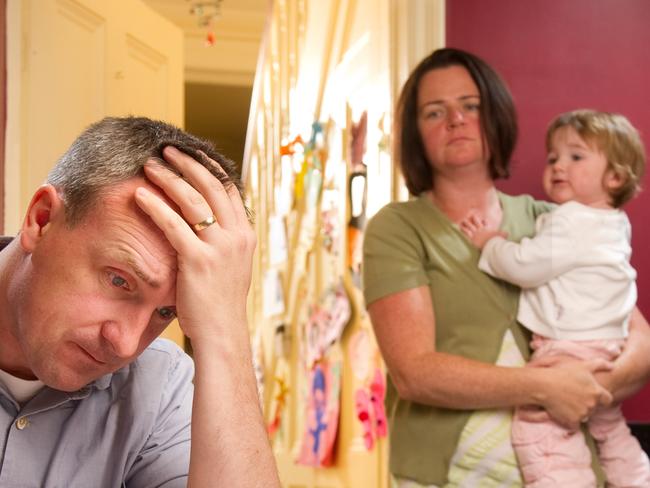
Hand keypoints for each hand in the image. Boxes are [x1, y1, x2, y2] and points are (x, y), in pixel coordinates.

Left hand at [134, 146, 255, 343]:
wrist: (223, 332)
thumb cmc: (221, 302)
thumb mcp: (232, 265)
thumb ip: (224, 241)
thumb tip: (209, 222)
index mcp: (246, 235)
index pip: (229, 190)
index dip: (210, 168)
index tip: (193, 155)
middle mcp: (237, 236)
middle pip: (212, 187)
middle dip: (188, 164)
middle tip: (167, 151)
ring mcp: (220, 247)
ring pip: (193, 200)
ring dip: (169, 178)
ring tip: (150, 165)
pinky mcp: (199, 260)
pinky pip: (173, 225)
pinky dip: (155, 207)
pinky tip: (140, 195)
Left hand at [459, 211, 505, 248]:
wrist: (490, 244)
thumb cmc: (495, 241)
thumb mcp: (500, 236)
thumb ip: (503, 234)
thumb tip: (508, 233)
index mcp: (487, 229)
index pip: (486, 223)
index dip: (484, 221)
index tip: (483, 220)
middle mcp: (481, 229)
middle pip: (477, 221)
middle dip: (474, 218)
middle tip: (472, 215)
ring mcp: (476, 232)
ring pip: (470, 225)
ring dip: (466, 223)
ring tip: (463, 220)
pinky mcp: (472, 237)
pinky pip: (466, 232)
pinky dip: (463, 229)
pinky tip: (459, 227)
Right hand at [532, 355, 612, 428]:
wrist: (544, 385)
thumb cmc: (562, 373)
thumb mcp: (582, 365)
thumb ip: (600, 365)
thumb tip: (613, 367)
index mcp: (596, 392)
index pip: (607, 400)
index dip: (601, 398)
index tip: (591, 395)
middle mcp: (592, 404)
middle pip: (594, 408)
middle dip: (587, 403)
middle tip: (574, 396)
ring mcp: (582, 414)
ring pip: (584, 415)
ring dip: (578, 411)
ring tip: (566, 401)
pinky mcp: (572, 421)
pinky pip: (574, 424)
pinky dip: (569, 420)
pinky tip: (562, 411)